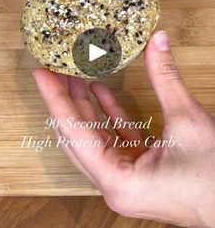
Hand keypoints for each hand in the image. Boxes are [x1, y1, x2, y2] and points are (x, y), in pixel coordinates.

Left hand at [33, 31, 214, 227]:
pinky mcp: (139, 174)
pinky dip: (108, 118)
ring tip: (75, 77)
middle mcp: (115, 186)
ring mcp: (126, 182)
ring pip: (96, 139)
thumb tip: (157, 41)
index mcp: (118, 182)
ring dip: (86, 108)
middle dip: (66, 102)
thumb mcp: (187, 121)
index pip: (73, 133)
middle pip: (78, 138)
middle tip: (54, 72)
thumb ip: (166, 78)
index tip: (41, 74)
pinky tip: (101, 94)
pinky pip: (115, 142)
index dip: (55, 100)